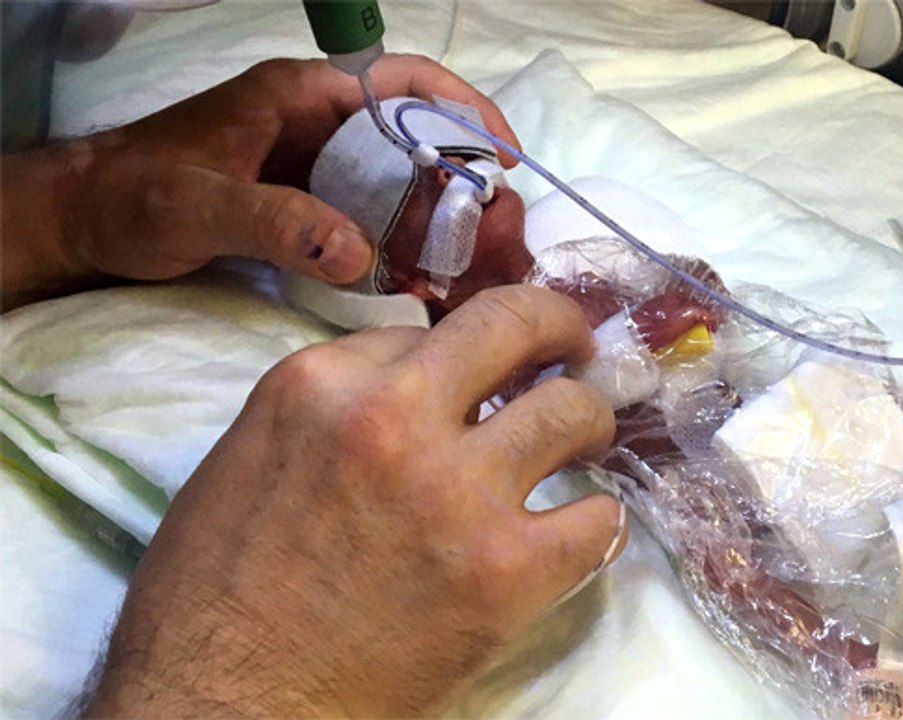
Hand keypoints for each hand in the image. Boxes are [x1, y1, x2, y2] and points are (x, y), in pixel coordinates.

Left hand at [1, 55, 521, 308]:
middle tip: (500, 247)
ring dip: (447, 233)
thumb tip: (358, 252)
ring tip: (478, 280)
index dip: (464, 114)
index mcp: (304, 99)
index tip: (504, 161)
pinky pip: (381, 227)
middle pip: (422, 148)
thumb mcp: (197, 204)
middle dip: (468, 194)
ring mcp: (323, 174)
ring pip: (409, 192)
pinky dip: (410, 257)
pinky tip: (427, 293)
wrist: (89, 224)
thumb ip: (275, 221)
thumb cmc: (134, 197)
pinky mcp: (316, 213)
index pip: (405, 86)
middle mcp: (324, 131)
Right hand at [85, 285, 622, 716]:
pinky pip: (595, 520)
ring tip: (587, 439)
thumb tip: (404, 388)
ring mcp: (455, 491)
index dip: (455, 353)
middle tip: (572, 346)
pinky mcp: (504, 570)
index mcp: (319, 385)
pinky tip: (583, 528)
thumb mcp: (245, 460)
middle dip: (554, 324)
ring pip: (570, 411)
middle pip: (510, 324)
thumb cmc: (214, 598)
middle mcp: (393, 418)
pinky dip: (598, 521)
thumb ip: (328, 409)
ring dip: (588, 420)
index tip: (477, 373)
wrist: (230, 706)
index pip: (419, 331)